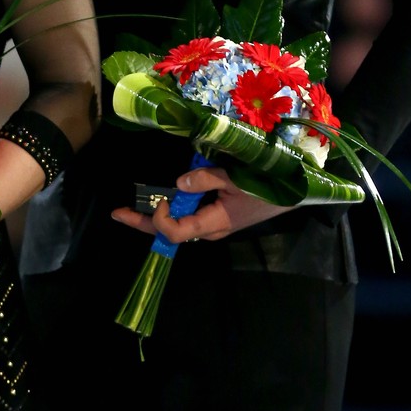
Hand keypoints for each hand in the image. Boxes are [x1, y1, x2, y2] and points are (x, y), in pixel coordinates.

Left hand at [111, 164, 292, 241]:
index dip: (160, 219)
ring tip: (130, 208)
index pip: (177, 232)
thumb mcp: (236, 178)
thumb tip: (178, 183)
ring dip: (155, 216)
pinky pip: (188, 216)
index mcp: (214, 223)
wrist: (293, 193)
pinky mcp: (216, 215)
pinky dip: (171, 208)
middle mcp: (209, 229)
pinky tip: (161, 199)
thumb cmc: (267, 187)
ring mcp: (212, 224)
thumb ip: (206, 179)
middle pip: (170, 232)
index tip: (158, 198)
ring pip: (177, 225)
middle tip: (117, 213)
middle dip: (143, 222)